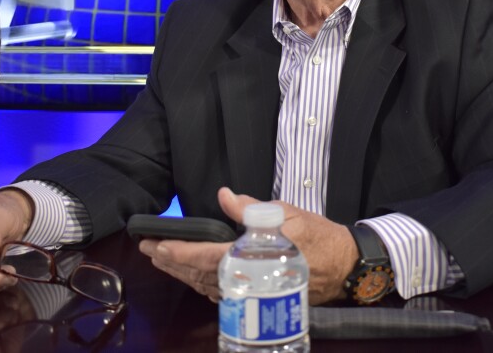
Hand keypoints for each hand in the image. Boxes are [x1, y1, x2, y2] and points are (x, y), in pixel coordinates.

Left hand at [139, 188, 357, 304]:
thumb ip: (252, 208)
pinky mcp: (257, 295)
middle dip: (170, 264)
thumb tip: (224, 196)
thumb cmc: (319, 237)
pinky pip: (220, 292)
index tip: (156, 246)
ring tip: (161, 261)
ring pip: (207, 287)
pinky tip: (190, 275)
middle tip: (147, 251)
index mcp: (253, 257)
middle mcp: (249, 279)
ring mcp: (252, 291)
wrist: (345, 266)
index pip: (206, 257)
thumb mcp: (287, 214)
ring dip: (181, 274)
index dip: (178, 253)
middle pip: (199, 275)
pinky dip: (200, 283)